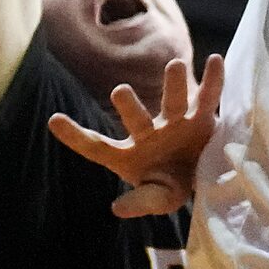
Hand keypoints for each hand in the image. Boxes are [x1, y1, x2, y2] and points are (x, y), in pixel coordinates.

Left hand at [49, 55, 224, 219]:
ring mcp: (174, 122)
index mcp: (128, 155)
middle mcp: (148, 132)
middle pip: (137, 119)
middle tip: (120, 91)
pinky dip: (212, 80)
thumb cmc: (170, 186)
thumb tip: (116, 208)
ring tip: (175, 66)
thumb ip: (140, 203)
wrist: (203, 176)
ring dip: (174, 85)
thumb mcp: (158, 199)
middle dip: (129, 106)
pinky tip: (215, 59)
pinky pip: (207, 97)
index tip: (53, 120)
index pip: (97, 147)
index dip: (76, 136)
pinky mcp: (201, 117)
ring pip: (173, 102)